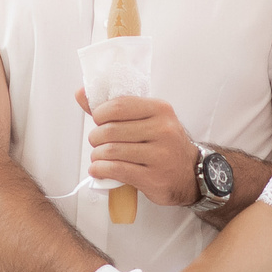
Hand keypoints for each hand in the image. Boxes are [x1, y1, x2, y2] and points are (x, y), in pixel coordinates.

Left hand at [72, 87, 198, 205]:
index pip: (118, 106)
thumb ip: (114, 108)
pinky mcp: (153, 177)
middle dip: (95, 138)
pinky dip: (100, 170)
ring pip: (111, 151)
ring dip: (96, 156)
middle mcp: (163, 130)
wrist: (190, 173)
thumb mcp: (148, 120)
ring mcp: (160, 155)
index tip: (98, 121)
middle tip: (97, 143)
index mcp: (160, 110)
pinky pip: (116, 170)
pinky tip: (98, 170)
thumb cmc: (162, 144)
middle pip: (110, 130)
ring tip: (98, 157)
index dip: (100, 114)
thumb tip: (81, 93)